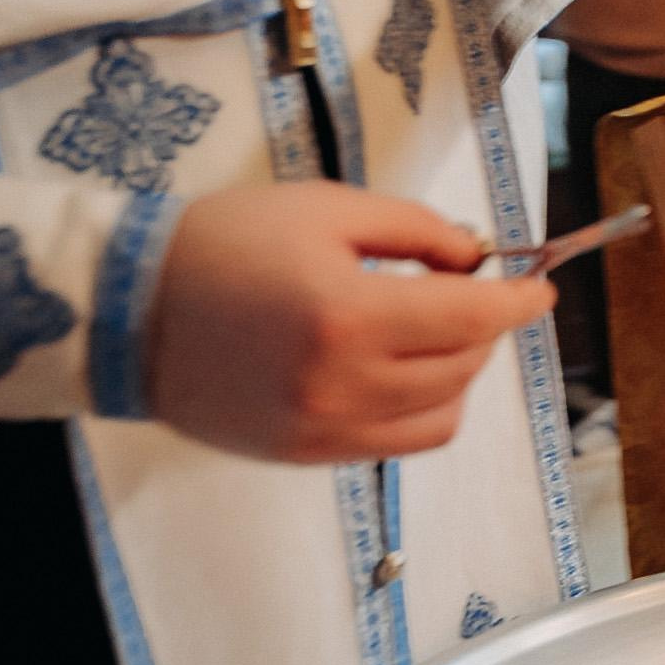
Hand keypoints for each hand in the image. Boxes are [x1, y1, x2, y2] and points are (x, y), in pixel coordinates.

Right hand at [147, 183, 554, 463]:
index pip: (471, 319)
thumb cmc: (224, 242)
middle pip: (462, 367)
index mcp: (348, 315)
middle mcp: (343, 384)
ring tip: (428, 331)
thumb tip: (477, 259)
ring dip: (456, 372)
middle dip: (482, 327)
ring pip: (441, 414)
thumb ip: (414, 230)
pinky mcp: (307, 456)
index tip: (539, 287)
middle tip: (460, 289)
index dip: (518, 303)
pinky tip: (399, 371)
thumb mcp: (324, 208)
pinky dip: (421, 408)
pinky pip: (399, 442)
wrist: (125, 309)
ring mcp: (325, 430)